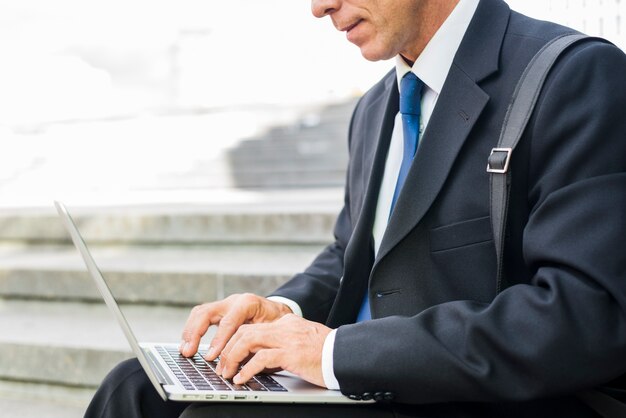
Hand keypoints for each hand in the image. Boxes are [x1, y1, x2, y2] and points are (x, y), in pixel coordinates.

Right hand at [179, 293, 292, 359]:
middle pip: (207, 312)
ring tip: (185, 350)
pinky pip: (200, 317)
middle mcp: (234, 301)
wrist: (281, 313)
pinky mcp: (219, 312)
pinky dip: (192, 330)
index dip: (218, 340)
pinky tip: (188, 344)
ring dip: (190, 331)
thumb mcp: (273, 332)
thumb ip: (258, 344)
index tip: (210, 357)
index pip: (228, 321)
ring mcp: (225, 304)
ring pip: (200, 312)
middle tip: (189, 352)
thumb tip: (244, 364)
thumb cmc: (278, 324)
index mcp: (248, 303)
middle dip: (196, 333)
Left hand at [216, 314, 330, 387]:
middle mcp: (284, 327)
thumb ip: (283, 345)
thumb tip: (261, 359)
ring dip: (233, 358)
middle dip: (228, 350)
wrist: (347, 354)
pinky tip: (242, 378)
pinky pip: (261, 358)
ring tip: (228, 373)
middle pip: (245, 331)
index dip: (235, 342)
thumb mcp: (302, 343)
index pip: (252, 327)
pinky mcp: (292, 353)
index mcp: (286, 323)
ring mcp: (287, 339)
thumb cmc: (328, 353)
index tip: (227, 356)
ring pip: (248, 341)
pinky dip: (247, 369)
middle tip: (222, 367)